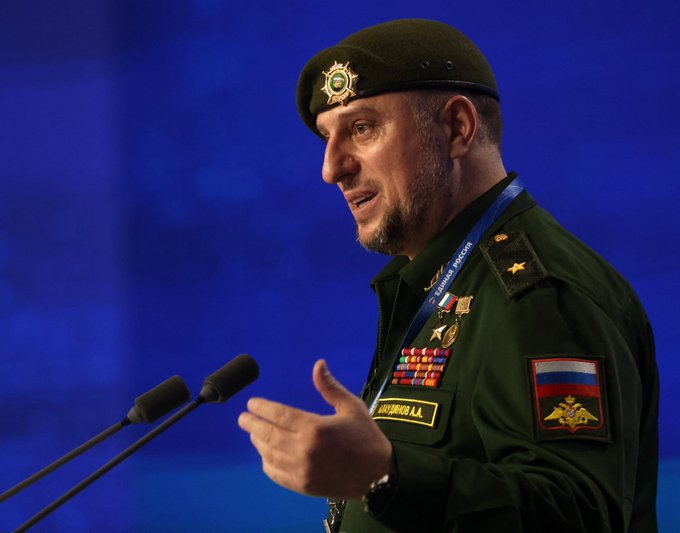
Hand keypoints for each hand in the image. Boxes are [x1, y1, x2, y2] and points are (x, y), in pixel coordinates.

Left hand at [238, 359, 391, 498]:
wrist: (378, 476)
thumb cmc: (366, 437)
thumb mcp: (351, 407)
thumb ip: (329, 387)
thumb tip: (318, 364)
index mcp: (316, 428)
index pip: (279, 415)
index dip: (262, 408)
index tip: (251, 403)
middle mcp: (305, 450)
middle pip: (268, 434)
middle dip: (252, 424)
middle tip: (243, 418)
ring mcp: (302, 470)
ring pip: (269, 454)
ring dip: (259, 441)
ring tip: (255, 434)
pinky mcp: (303, 485)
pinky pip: (276, 473)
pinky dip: (267, 462)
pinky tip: (267, 454)